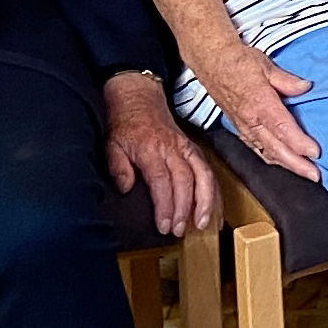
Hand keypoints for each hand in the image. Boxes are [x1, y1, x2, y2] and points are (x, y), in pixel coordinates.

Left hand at [103, 69, 218, 234]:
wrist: (139, 97)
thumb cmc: (125, 123)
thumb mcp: (112, 143)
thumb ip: (118, 166)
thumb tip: (125, 188)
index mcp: (151, 149)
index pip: (161, 181)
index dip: (165, 205)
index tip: (164, 225)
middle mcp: (173, 149)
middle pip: (184, 181)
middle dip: (185, 209)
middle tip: (179, 230)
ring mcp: (186, 148)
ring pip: (203, 175)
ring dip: (206, 201)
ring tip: (203, 223)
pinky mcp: (193, 150)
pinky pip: (208, 171)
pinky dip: (214, 192)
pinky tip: (215, 210)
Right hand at [198, 40, 319, 178]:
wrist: (211, 61)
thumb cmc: (238, 61)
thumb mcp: (266, 65)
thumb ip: (287, 80)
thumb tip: (305, 87)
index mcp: (259, 103)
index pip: (282, 128)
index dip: (299, 143)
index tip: (315, 153)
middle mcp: (250, 120)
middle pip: (275, 148)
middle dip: (296, 164)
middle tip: (315, 175)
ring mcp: (243, 126)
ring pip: (266, 152)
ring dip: (286, 165)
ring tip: (304, 173)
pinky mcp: (239, 128)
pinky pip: (256, 149)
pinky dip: (271, 158)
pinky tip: (282, 162)